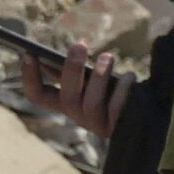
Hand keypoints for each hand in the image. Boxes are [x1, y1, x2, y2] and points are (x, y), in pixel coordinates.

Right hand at [20, 44, 134, 138]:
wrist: (145, 113)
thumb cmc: (115, 88)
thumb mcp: (94, 76)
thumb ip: (80, 68)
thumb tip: (73, 49)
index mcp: (65, 102)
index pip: (38, 96)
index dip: (29, 78)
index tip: (29, 54)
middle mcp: (77, 116)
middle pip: (66, 98)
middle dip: (72, 70)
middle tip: (80, 44)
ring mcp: (96, 125)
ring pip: (90, 103)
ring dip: (99, 77)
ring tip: (108, 57)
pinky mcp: (115, 129)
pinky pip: (115, 109)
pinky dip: (122, 90)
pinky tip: (130, 76)